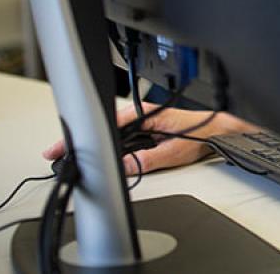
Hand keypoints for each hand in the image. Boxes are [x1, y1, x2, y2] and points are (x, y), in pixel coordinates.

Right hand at [41, 103, 256, 175]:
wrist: (219, 130)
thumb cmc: (201, 133)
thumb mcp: (172, 153)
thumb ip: (145, 160)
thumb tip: (122, 167)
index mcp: (146, 114)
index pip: (107, 123)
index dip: (84, 135)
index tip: (64, 145)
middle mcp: (143, 115)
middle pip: (105, 128)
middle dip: (84, 141)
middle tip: (60, 155)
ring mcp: (144, 121)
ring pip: (113, 134)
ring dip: (97, 144)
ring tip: (76, 156)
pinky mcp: (148, 128)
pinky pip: (124, 136)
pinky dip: (111, 145)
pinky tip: (101, 154)